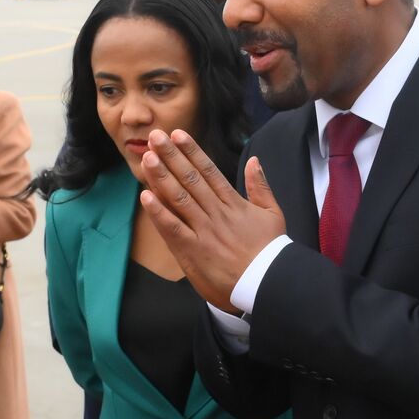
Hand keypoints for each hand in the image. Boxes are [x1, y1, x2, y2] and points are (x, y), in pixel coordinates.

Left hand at [138, 129, 286, 313]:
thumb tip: (255, 160)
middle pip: (190, 179)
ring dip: (161, 177)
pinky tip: (145, 197)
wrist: (267, 284)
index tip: (178, 134)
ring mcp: (204, 231)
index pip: (208, 171)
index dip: (191, 151)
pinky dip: (159, 213)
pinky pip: (173, 229)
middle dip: (171, 156)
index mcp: (233, 203)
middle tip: (155, 136)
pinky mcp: (194, 251)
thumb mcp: (272, 214)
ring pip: (179, 199)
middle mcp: (216, 213)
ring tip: (147, 158)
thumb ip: (261, 186)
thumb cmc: (270, 251)